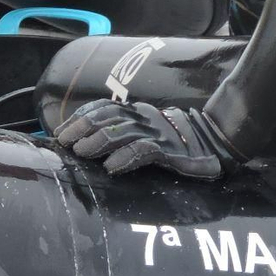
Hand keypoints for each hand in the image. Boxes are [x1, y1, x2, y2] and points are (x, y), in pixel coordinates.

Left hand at [53, 98, 240, 179]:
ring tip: (80, 153)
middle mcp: (143, 118)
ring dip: (97, 142)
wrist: (215, 140)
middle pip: (105, 118)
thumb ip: (123, 132)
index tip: (60, 132)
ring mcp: (156, 134)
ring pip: (120, 133)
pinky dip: (125, 158)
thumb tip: (87, 143)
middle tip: (63, 142)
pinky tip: (111, 167)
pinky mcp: (169, 151)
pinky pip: (143, 151)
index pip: (102, 108)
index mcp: (136, 112)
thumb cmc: (174, 140)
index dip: (79, 118)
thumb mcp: (146, 130)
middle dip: (81, 129)